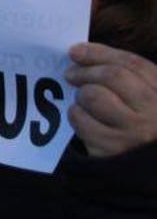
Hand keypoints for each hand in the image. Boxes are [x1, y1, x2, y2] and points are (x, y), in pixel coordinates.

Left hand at [64, 42, 156, 156]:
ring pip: (94, 97)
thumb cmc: (144, 124)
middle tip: (70, 74)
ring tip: (83, 100)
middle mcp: (153, 112)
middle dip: (85, 71)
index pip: (132, 64)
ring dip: (81, 94)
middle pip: (112, 76)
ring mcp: (133, 132)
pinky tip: (82, 117)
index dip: (100, 53)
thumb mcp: (146, 96)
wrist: (148, 167)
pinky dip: (76, 115)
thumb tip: (79, 53)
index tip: (75, 51)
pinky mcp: (111, 149)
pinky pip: (82, 121)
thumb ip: (123, 73)